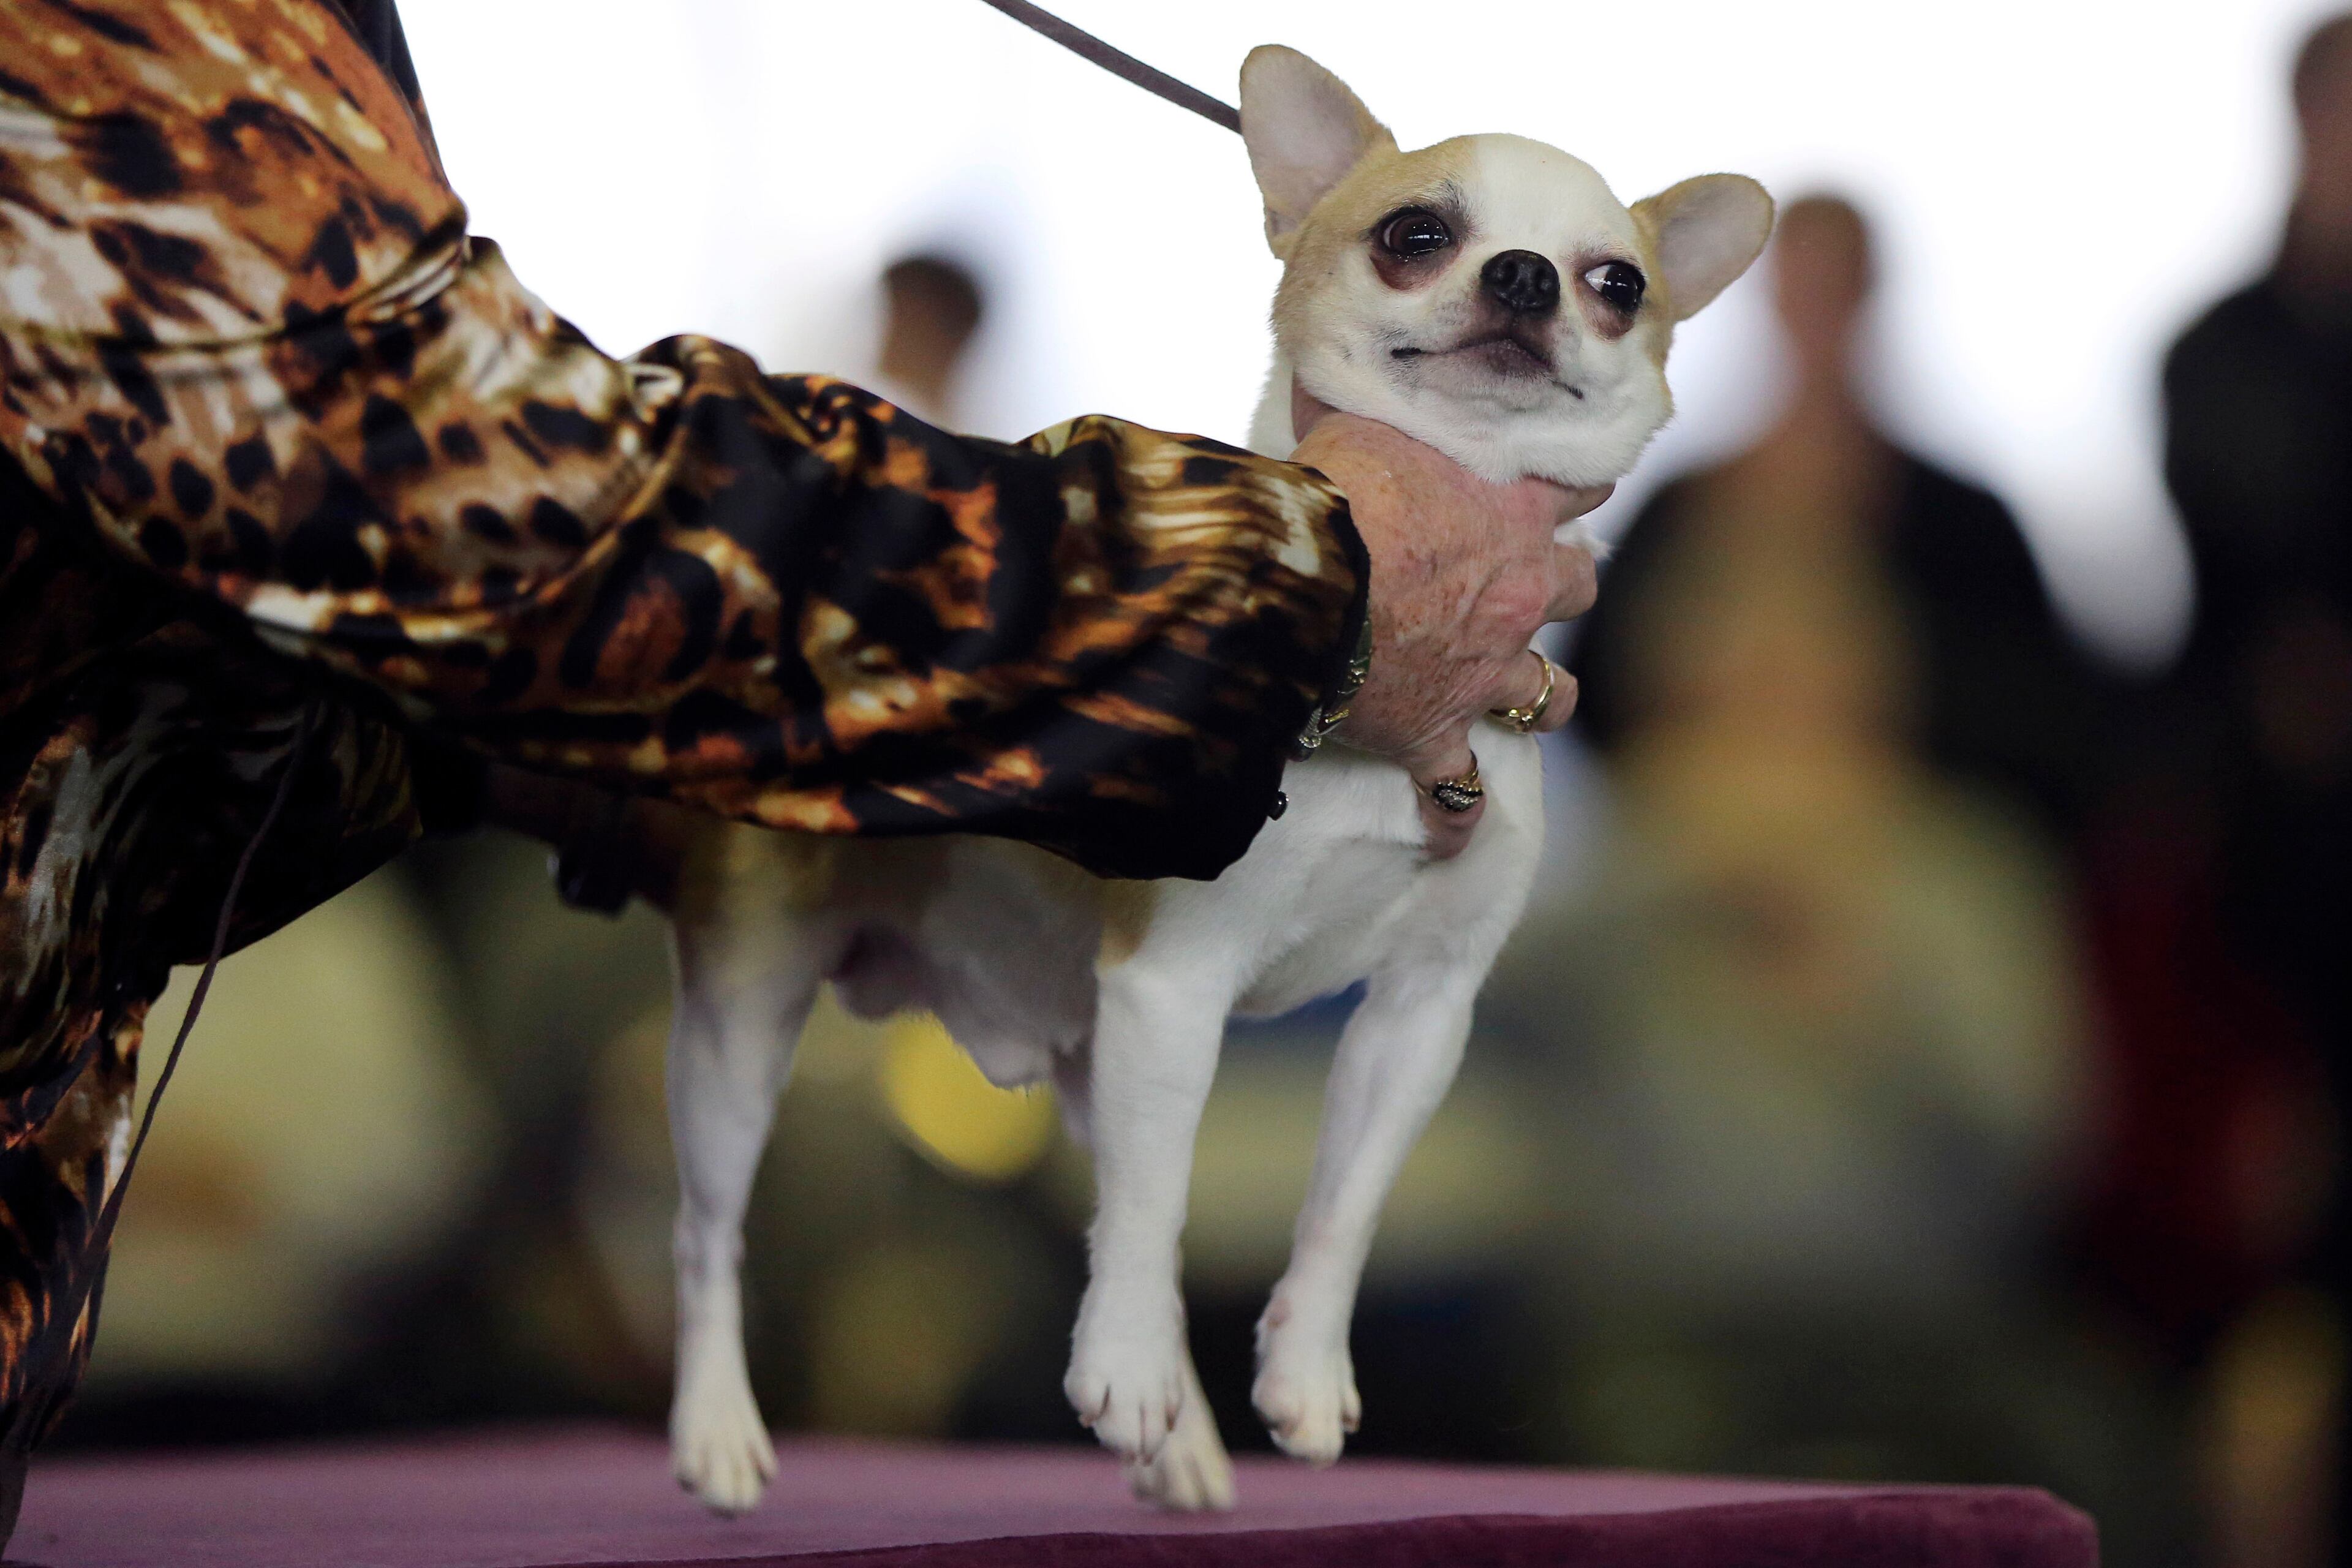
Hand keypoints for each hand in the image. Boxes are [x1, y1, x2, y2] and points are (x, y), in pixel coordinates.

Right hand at [1288, 385, 1603, 859]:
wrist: (1295, 588)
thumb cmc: (1325, 492)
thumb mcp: (1355, 414)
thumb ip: (1371, 390)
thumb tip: (1337, 343)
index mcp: (1509, 509)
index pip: (1580, 477)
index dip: (1579, 475)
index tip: (1574, 473)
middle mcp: (1516, 594)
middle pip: (1579, 587)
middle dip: (1565, 584)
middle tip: (1540, 580)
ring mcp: (1481, 673)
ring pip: (1548, 695)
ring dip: (1542, 695)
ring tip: (1531, 699)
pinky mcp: (1432, 736)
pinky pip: (1456, 793)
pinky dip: (1454, 817)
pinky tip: (1451, 840)